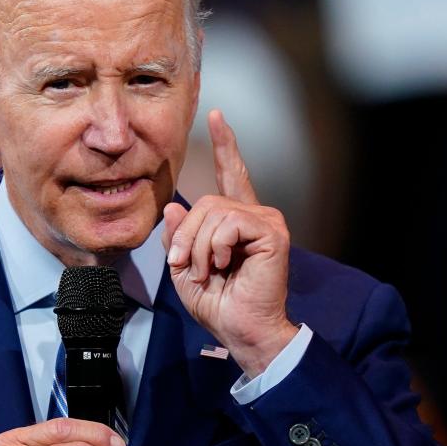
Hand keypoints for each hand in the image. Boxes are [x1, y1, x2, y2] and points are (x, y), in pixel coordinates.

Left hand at [163, 110, 297, 376]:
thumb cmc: (217, 304)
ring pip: (213, 212)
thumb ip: (179, 236)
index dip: (225, 145)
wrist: (240, 329)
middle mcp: (255, 214)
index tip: (218, 116)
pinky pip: (228, 223)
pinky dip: (214, 247)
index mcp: (237, 221)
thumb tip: (174, 208)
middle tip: (183, 265)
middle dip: (185, 235)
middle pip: (206, 201)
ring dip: (197, 246)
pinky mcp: (272, 232)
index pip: (231, 174)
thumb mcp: (184, 267)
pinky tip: (223, 265)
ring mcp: (266, 221)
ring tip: (205, 271)